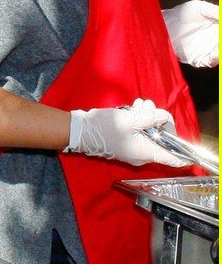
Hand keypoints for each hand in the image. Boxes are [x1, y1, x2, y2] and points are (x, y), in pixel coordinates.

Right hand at [66, 99, 189, 166]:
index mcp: (147, 152)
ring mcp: (132, 150)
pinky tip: (131, 110)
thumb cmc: (105, 127)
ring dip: (146, 118)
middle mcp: (142, 155)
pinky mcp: (123, 144)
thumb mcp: (131, 118)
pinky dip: (138, 122)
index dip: (183, 150)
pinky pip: (138, 134)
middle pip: (161, 141)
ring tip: (138, 104)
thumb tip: (164, 117)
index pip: (175, 159)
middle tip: (148, 106)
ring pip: (149, 134)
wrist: (80, 131)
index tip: (180, 135)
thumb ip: (151, 117)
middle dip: (158, 120)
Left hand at [162, 0, 218, 67]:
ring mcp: (207, 50)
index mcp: (218, 29)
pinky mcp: (197, 58)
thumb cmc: (182, 13)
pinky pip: (209, 62)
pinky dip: (215, 59)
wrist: (164, 22)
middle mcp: (215, 41)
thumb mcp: (200, 8)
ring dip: (219, 52)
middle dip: (221, 44)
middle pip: (221, 46)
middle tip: (219, 38)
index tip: (221, 28)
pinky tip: (216, 53)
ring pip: (218, 54)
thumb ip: (215, 12)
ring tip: (217, 48)